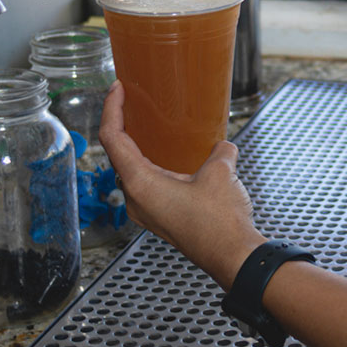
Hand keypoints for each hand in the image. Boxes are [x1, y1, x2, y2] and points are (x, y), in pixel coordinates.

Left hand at [99, 82, 265, 287]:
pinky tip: (170, 158)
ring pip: (131, 171)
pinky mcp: (159, 219)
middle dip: (123, 125)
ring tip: (149, 126)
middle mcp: (135, 199)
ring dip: (138, 147)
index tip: (118, 89)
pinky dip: (150, 165)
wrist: (234, 257)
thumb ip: (218, 152)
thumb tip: (222, 147)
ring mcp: (146, 211)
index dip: (112, 109)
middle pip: (118, 154)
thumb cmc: (220, 222)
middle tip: (133, 102)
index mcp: (139, 183)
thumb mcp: (219, 174)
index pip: (112, 138)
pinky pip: (146, 185)